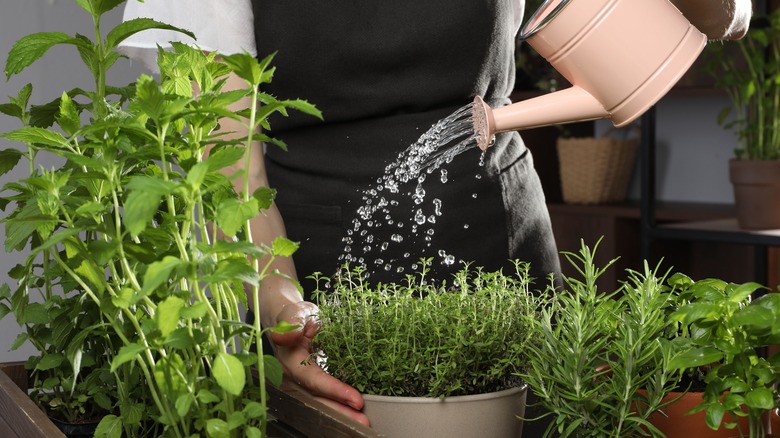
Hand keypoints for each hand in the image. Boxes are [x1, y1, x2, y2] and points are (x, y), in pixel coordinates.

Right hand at [268, 301, 369, 426]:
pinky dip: (339, 407)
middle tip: (363, 421)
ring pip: (320, 404)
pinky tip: (355, 413)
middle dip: (340, 412)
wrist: (290, 322)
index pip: (314, 380)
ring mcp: (300, 385)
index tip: (356, 399)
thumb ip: (293, 322)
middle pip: (316, 400)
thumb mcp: (295, 314)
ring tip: (362, 421)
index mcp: (290, 361)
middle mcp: (292, 379)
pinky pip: (323, 400)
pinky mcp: (309, 387)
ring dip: (341, 414)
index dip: (335, 391)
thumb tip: (286, 334)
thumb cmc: (295, 318)